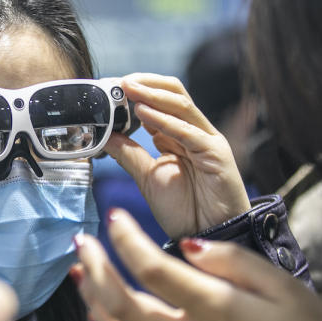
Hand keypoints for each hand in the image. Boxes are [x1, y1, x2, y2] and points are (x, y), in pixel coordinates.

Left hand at [74, 208, 321, 320]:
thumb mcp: (283, 285)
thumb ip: (233, 260)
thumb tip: (186, 245)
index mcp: (216, 308)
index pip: (152, 268)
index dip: (126, 239)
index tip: (115, 216)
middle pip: (121, 303)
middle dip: (93, 268)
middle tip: (81, 242)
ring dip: (92, 302)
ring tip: (81, 273)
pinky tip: (99, 319)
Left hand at [106, 73, 250, 238]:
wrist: (207, 237)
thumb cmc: (184, 211)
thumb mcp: (147, 178)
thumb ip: (128, 154)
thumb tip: (104, 135)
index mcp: (178, 136)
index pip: (159, 101)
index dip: (136, 92)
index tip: (110, 89)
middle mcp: (194, 133)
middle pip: (173, 94)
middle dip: (146, 84)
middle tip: (119, 82)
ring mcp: (208, 140)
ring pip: (182, 106)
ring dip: (152, 95)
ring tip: (128, 89)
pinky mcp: (217, 153)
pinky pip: (189, 131)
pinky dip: (165, 121)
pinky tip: (144, 114)